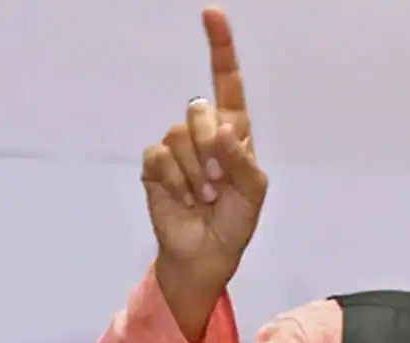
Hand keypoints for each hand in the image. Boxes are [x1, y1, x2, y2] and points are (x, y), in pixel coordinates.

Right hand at [140, 7, 265, 291]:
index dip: (220, 48)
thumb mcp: (254, 192)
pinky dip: (177, 183)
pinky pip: (161, 157)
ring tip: (206, 197)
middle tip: (221, 184)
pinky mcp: (154, 164)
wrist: (207, 252)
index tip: (212, 14)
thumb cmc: (236, 221)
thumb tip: (223, 129)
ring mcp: (177, 147)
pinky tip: (185, 199)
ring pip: (180, 136)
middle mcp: (205, 133)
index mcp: (235, 133)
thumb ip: (243, 159)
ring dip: (198, 174)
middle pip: (201, 110)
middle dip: (214, 150)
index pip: (227, 83)